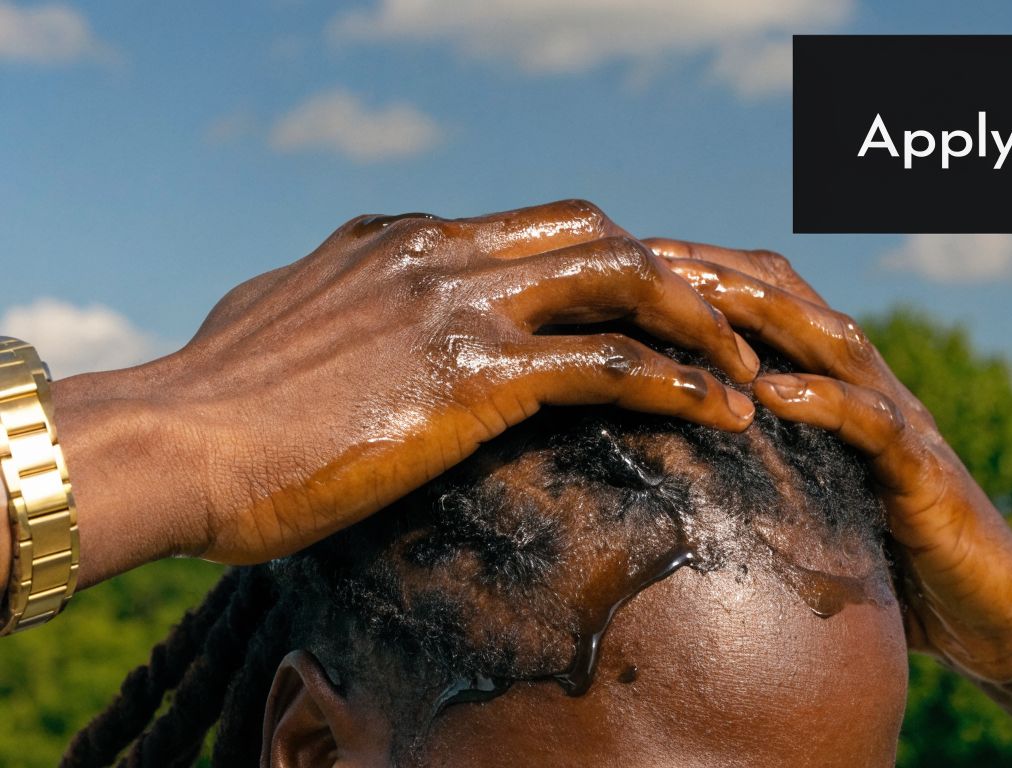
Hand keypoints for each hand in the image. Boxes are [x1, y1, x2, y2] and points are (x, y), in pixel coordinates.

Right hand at [53, 201, 758, 584]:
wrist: (171, 443)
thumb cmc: (212, 404)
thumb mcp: (278, 318)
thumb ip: (332, 294)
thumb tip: (338, 299)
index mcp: (402, 239)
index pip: (534, 229)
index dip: (604, 265)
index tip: (649, 307)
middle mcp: (441, 249)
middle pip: (593, 229)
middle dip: (666, 273)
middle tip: (715, 327)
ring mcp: (460, 301)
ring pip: (619, 276)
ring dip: (696, 317)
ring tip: (748, 367)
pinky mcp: (471, 370)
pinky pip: (607, 364)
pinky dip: (678, 382)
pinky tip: (723, 412)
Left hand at [649, 240, 1011, 684]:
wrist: (988, 618)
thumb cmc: (887, 565)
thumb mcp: (809, 508)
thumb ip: (754, 476)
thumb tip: (659, 473)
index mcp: (839, 391)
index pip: (773, 306)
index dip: (706, 274)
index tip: (630, 259)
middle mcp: (872, 391)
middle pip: (796, 304)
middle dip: (721, 275)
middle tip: (649, 254)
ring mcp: (904, 426)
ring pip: (835, 344)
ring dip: (765, 314)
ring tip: (699, 295)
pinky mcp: (927, 478)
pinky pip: (875, 426)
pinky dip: (825, 402)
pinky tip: (773, 392)